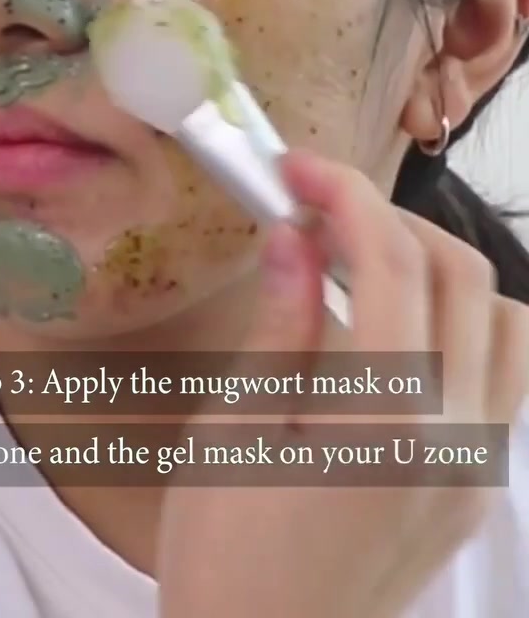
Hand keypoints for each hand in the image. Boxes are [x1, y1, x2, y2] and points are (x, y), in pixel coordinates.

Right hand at [157, 150, 528, 617]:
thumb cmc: (224, 556)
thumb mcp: (231, 430)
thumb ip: (281, 324)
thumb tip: (295, 235)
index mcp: (385, 422)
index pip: (392, 263)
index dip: (345, 193)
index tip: (297, 168)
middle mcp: (456, 440)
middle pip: (463, 276)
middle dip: (391, 219)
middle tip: (318, 212)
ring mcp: (479, 470)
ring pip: (507, 322)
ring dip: (442, 271)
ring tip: (362, 267)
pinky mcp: (477, 490)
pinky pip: (501, 378)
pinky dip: (462, 326)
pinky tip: (391, 333)